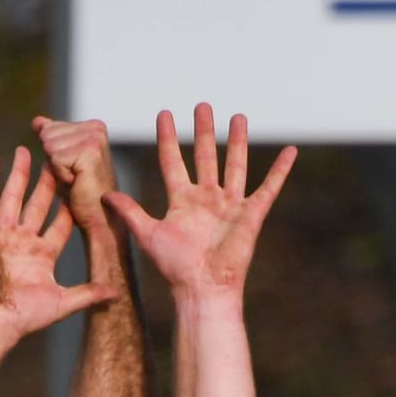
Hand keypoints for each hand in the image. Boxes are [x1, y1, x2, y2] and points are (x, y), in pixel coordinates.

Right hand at [0, 146, 119, 336]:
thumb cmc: (25, 316)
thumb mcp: (62, 302)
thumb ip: (88, 294)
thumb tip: (116, 294)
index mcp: (43, 255)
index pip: (60, 223)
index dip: (70, 205)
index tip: (82, 185)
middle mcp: (24, 241)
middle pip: (39, 204)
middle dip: (47, 181)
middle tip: (56, 158)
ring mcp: (4, 234)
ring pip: (14, 196)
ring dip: (19, 173)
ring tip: (25, 150)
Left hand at [34, 116, 116, 235]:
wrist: (101, 220)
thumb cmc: (83, 195)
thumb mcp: (63, 161)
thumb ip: (52, 137)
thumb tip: (37, 121)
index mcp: (92, 126)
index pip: (49, 127)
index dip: (53, 153)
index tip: (73, 169)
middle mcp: (95, 128)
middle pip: (47, 134)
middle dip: (54, 160)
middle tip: (75, 176)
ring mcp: (94, 138)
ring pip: (50, 145)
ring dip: (58, 169)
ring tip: (77, 180)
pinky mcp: (89, 151)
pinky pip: (55, 158)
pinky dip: (61, 176)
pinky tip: (77, 183)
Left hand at [106, 105, 294, 301]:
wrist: (203, 290)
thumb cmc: (176, 269)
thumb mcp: (147, 234)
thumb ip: (130, 212)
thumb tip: (104, 195)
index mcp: (182, 202)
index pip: (172, 161)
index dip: (168, 138)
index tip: (164, 114)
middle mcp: (206, 200)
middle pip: (205, 156)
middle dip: (204, 131)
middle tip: (202, 106)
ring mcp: (230, 206)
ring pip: (235, 165)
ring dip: (237, 142)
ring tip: (237, 116)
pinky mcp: (251, 215)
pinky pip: (269, 188)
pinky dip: (281, 171)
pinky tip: (291, 152)